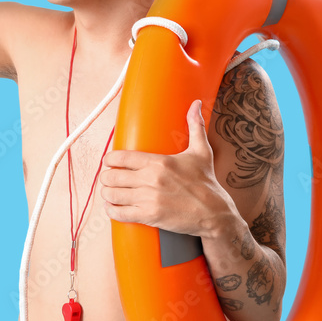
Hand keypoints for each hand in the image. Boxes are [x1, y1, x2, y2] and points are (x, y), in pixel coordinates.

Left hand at [100, 100, 235, 238]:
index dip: (109, 159)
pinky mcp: (149, 216)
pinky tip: (112, 208)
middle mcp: (151, 179)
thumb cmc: (206, 182)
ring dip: (107, 193)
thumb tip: (196, 104)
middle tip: (109, 178)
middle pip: (112, 176)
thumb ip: (195, 126)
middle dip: (106, 177)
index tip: (108, 161)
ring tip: (109, 192)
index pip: (121, 157)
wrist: (214, 213)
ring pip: (112, 194)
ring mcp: (149, 199)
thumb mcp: (201, 152)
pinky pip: (120, 213)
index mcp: (159, 161)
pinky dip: (112, 211)